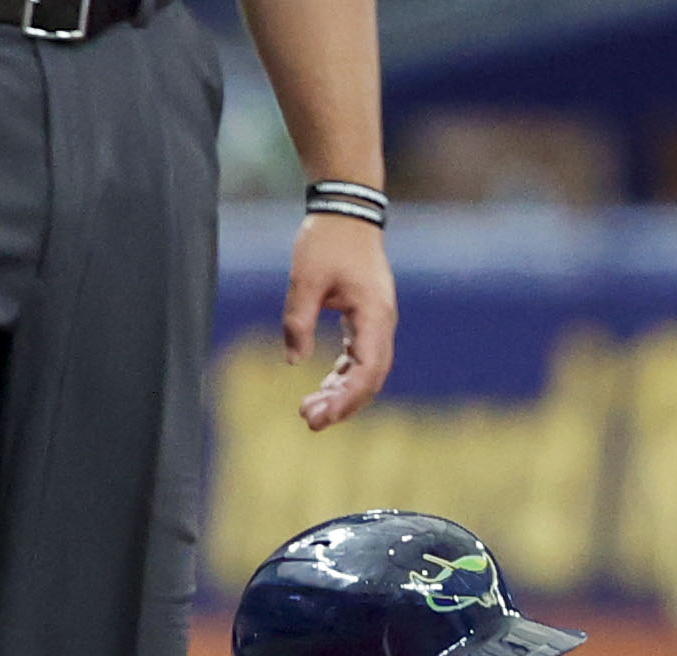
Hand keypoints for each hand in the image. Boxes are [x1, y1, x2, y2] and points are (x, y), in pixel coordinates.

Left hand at [282, 211, 395, 429]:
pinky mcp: (366, 321)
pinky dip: (342, 377)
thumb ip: (298, 320)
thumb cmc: (327, 241)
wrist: (346, 213)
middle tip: (309, 421)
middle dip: (343, 404)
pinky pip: (359, 358)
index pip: (367, 371)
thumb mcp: (304, 278)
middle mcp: (382, 324)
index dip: (346, 398)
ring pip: (366, 372)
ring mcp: (377, 324)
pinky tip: (322, 389)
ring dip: (341, 393)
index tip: (320, 416)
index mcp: (373, 315)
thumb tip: (293, 361)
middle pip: (370, 379)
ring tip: (309, 410)